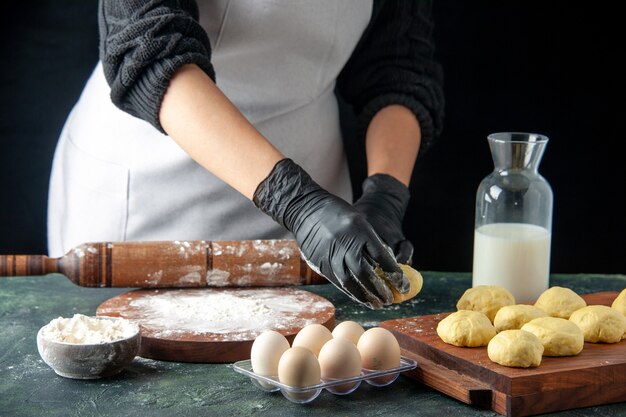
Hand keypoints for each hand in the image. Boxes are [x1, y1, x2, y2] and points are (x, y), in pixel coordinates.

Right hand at [253, 159, 407, 307]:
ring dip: (365, 296)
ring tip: (376, 304)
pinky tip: (360, 298)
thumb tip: (386, 268)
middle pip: (365, 273)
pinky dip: (351, 292)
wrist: (306, 210)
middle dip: (379, 289)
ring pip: (349, 282)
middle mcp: (344, 244)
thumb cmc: (338, 215)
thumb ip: (370, 243)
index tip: (403, 285)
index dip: (394, 274)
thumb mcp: (359, 222)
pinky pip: (338, 282)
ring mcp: (330, 255)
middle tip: (390, 300)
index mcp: (359, 230)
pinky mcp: (320, 263)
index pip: (381, 256)